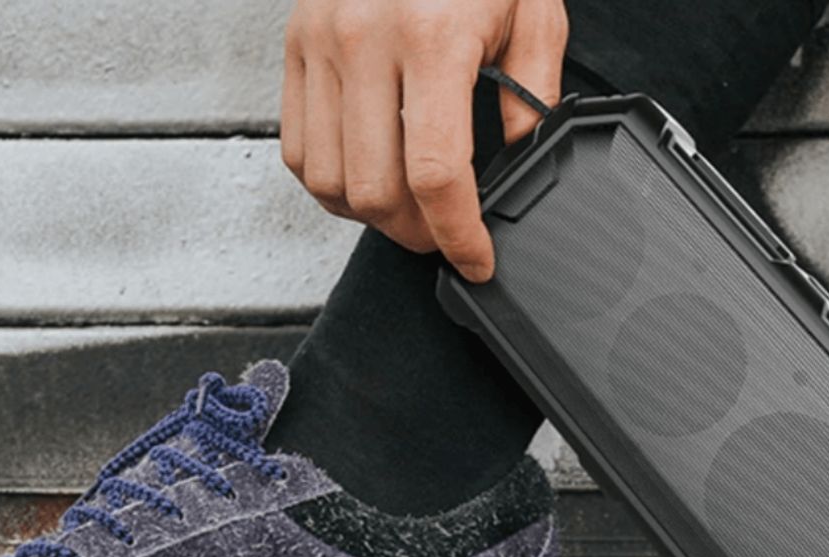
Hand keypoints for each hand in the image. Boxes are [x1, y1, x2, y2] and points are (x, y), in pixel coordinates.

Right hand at [280, 0, 568, 281]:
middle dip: (418, 234)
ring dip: (372, 216)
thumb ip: (533, 92)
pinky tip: (367, 175)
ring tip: (407, 209)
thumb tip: (521, 162)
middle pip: (377, 192)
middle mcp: (364, 43)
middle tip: (445, 235)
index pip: (437, 174)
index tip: (475, 260)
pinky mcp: (295, 50)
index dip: (458, 235)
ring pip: (329, 184)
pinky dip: (331, 184)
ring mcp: (320, 47)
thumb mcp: (532, 8)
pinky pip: (298, 152)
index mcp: (432, 37)